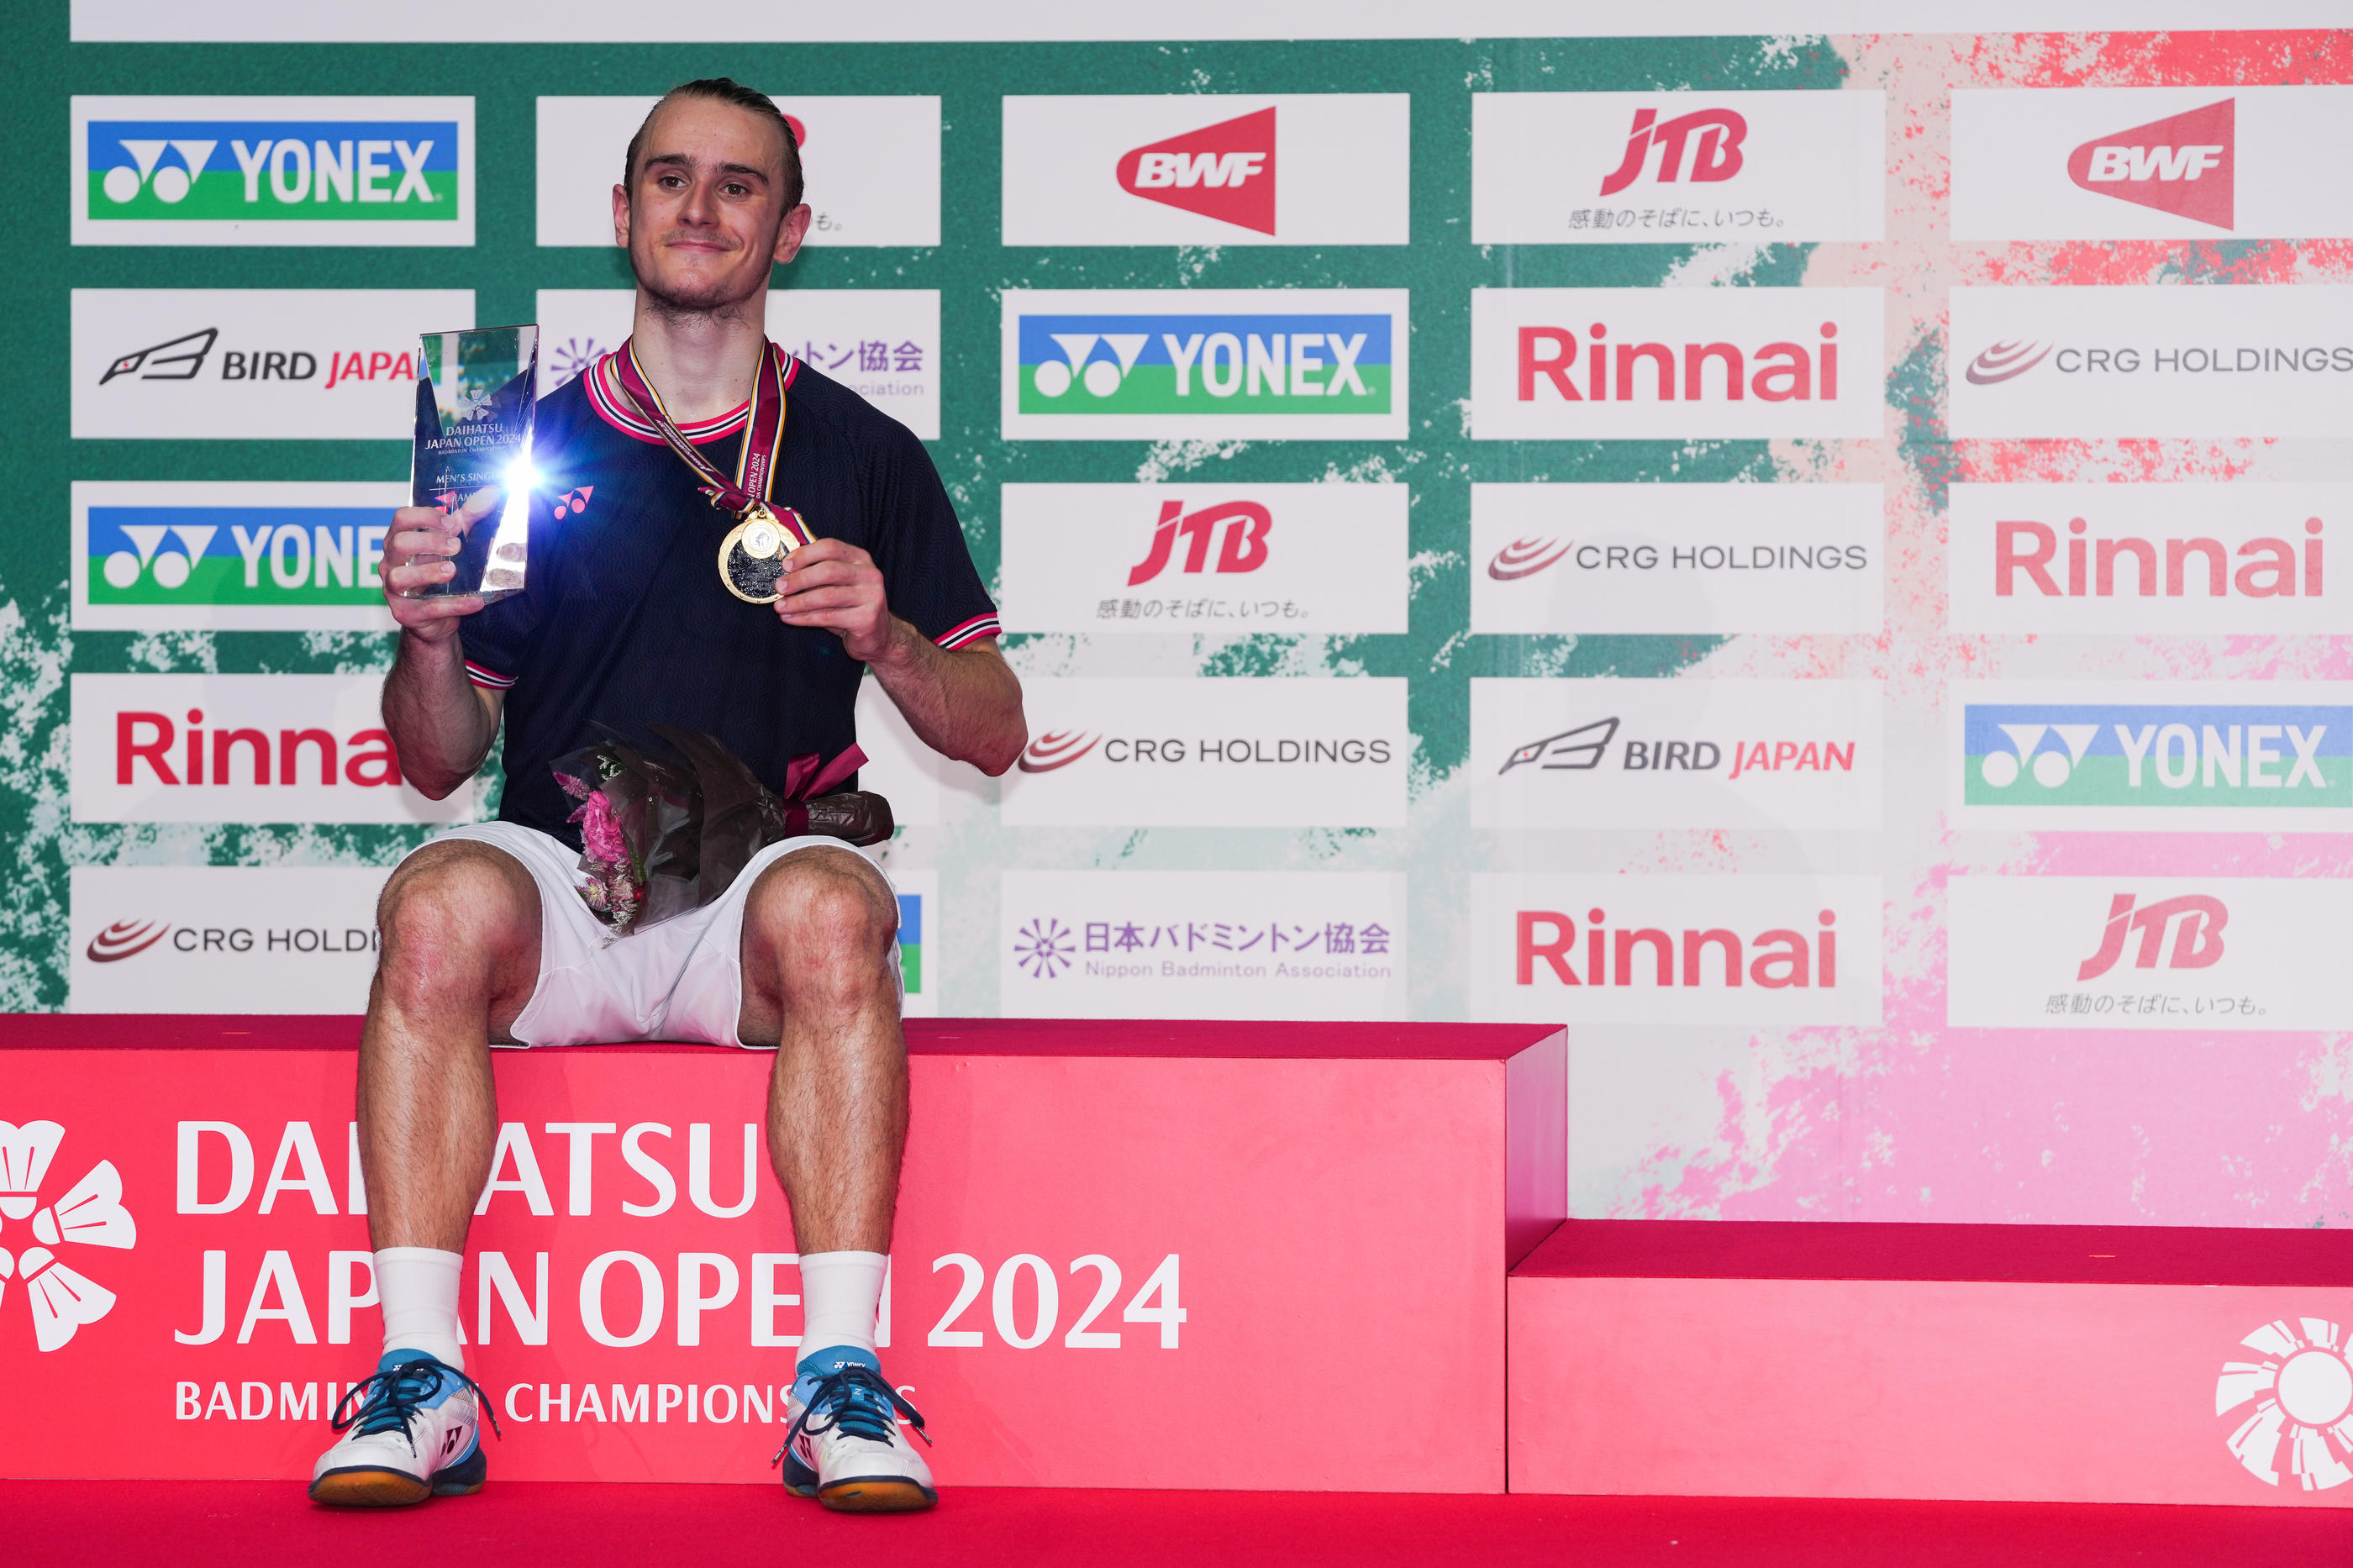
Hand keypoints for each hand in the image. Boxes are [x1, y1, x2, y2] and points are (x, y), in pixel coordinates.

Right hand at [382, 486, 499, 642]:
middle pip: (399, 544)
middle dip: (428, 542)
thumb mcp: (452, 543)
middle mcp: (391, 562)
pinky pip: (427, 609)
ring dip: (428, 572)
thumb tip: (492, 492)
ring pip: (400, 577)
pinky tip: (475, 601)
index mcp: (399, 540)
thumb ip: (468, 518)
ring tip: (452, 570)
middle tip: (456, 546)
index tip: (451, 522)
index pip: (401, 518)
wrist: (436, 619)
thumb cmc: (438, 573)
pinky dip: (454, 605)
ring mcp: (393, 589)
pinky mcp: (404, 614)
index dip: (425, 516)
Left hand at [774, 537, 893, 662]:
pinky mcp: (867, 619)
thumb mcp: (838, 585)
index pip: (831, 547)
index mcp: (861, 559)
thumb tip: (786, 571)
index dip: (805, 554)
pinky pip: (828, 617)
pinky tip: (790, 618)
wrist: (879, 636)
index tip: (786, 565)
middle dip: (799, 579)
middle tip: (780, 587)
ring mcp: (871, 596)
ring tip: (780, 607)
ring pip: (826, 596)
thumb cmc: (852, 608)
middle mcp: (870, 574)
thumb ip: (819, 575)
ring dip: (798, 602)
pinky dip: (804, 618)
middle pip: (828, 570)